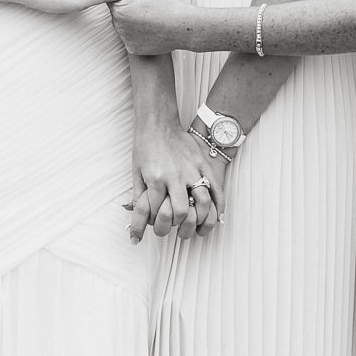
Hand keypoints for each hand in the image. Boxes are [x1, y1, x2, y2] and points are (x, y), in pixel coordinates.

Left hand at [105, 0, 193, 54]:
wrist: (183, 26)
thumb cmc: (166, 3)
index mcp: (118, 8)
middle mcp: (118, 25)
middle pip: (118, 12)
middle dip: (128, 8)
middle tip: (147, 7)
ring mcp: (125, 39)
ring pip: (124, 26)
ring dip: (132, 21)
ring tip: (150, 17)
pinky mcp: (132, 49)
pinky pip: (131, 39)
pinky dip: (138, 35)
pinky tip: (151, 29)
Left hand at [127, 123, 224, 242]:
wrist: (158, 123)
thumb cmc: (145, 147)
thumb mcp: (136, 172)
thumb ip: (139, 197)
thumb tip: (137, 221)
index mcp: (155, 178)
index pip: (157, 211)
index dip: (155, 223)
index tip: (155, 227)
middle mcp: (175, 176)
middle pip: (181, 211)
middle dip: (178, 226)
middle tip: (176, 231)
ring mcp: (191, 169)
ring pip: (203, 202)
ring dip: (200, 219)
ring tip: (195, 227)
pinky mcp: (202, 164)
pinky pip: (216, 188)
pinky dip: (219, 205)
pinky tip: (216, 216)